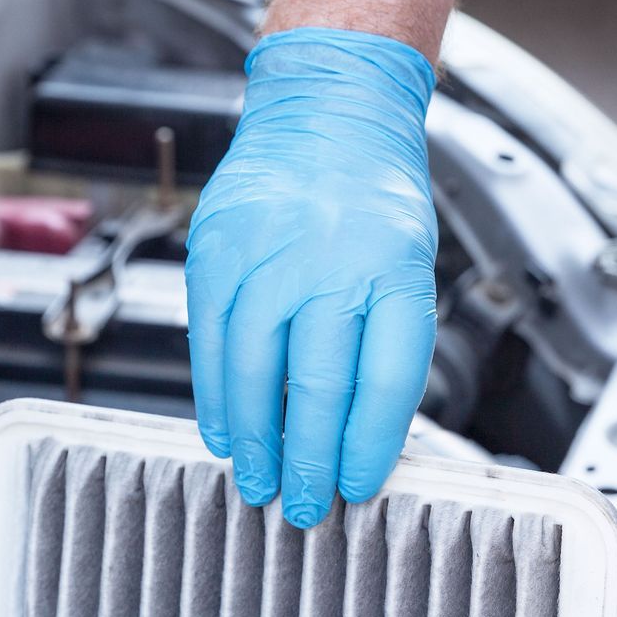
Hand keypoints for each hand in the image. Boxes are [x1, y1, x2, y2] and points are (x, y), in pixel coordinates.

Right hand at [185, 27, 437, 527]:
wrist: (327, 110)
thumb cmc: (374, 194)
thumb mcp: (408, 262)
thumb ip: (385, 341)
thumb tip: (361, 436)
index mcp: (394, 267)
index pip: (384, 379)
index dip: (368, 445)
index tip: (358, 486)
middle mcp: (329, 260)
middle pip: (317, 385)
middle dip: (309, 459)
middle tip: (305, 506)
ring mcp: (266, 253)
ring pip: (253, 369)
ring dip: (254, 438)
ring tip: (260, 481)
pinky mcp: (216, 250)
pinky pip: (208, 339)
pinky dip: (214, 394)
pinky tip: (223, 429)